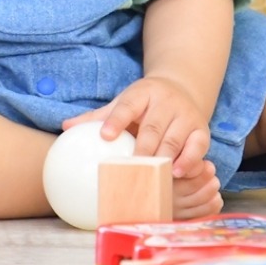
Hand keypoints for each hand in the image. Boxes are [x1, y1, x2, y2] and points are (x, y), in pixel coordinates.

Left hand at [63, 76, 222, 220]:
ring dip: (163, 159)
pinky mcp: (201, 129)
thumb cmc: (144, 103)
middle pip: (152, 128)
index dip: (116, 121)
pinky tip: (177, 173)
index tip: (104, 136)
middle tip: (129, 170)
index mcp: (142, 93)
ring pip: (174, 140)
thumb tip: (64, 127)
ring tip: (152, 177)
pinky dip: (189, 161)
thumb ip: (97, 116)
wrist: (181, 87)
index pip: (127, 106)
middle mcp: (166, 102)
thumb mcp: (123, 102)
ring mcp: (185, 115)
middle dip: (141, 150)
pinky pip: (198, 146)